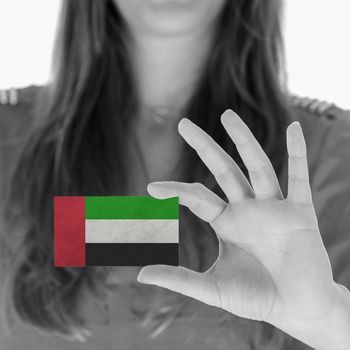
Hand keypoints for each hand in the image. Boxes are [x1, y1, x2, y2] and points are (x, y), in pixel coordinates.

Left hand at [137, 109, 349, 348]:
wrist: (298, 310)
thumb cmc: (257, 298)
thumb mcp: (213, 288)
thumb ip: (179, 280)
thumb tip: (140, 275)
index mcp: (227, 223)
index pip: (197, 197)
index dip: (176, 190)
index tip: (151, 188)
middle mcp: (248, 209)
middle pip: (223, 170)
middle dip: (204, 146)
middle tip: (183, 123)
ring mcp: (274, 208)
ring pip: (258, 166)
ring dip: (243, 141)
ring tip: (227, 115)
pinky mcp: (300, 213)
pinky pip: (300, 177)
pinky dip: (298, 153)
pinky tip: (294, 128)